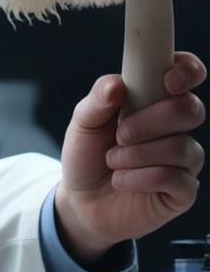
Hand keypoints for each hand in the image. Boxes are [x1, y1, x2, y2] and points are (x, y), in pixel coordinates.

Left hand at [54, 53, 205, 267]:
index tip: (167, 81)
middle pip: (191, 109)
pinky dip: (144, 178)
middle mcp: (175, 127)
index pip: (187, 74)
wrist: (80, 201)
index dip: (186, 71)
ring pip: (183, 147)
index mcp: (154, 100)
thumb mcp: (82, 123)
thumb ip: (98, 100)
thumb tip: (116, 83)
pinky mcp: (182, 192)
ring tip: (113, 161)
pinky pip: (179, 179)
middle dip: (152, 120)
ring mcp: (182, 160)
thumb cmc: (87, 155)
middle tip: (121, 134)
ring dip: (140, 154)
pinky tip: (121, 180)